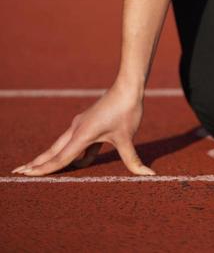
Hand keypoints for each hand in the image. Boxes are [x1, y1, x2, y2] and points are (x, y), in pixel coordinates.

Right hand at [11, 82, 154, 176]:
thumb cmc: (126, 110)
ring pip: (61, 146)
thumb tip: (149, 174)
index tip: (27, 175)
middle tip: (17, 172)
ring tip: (36, 168)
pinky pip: (76, 143)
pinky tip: (81, 162)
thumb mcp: (128, 138)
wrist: (128, 86)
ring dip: (51, 158)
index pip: (60, 158)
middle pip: (52, 151)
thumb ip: (134, 160)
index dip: (44, 169)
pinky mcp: (88, 124)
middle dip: (36, 163)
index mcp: (82, 134)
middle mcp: (76, 129)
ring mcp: (81, 125)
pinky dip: (73, 153)